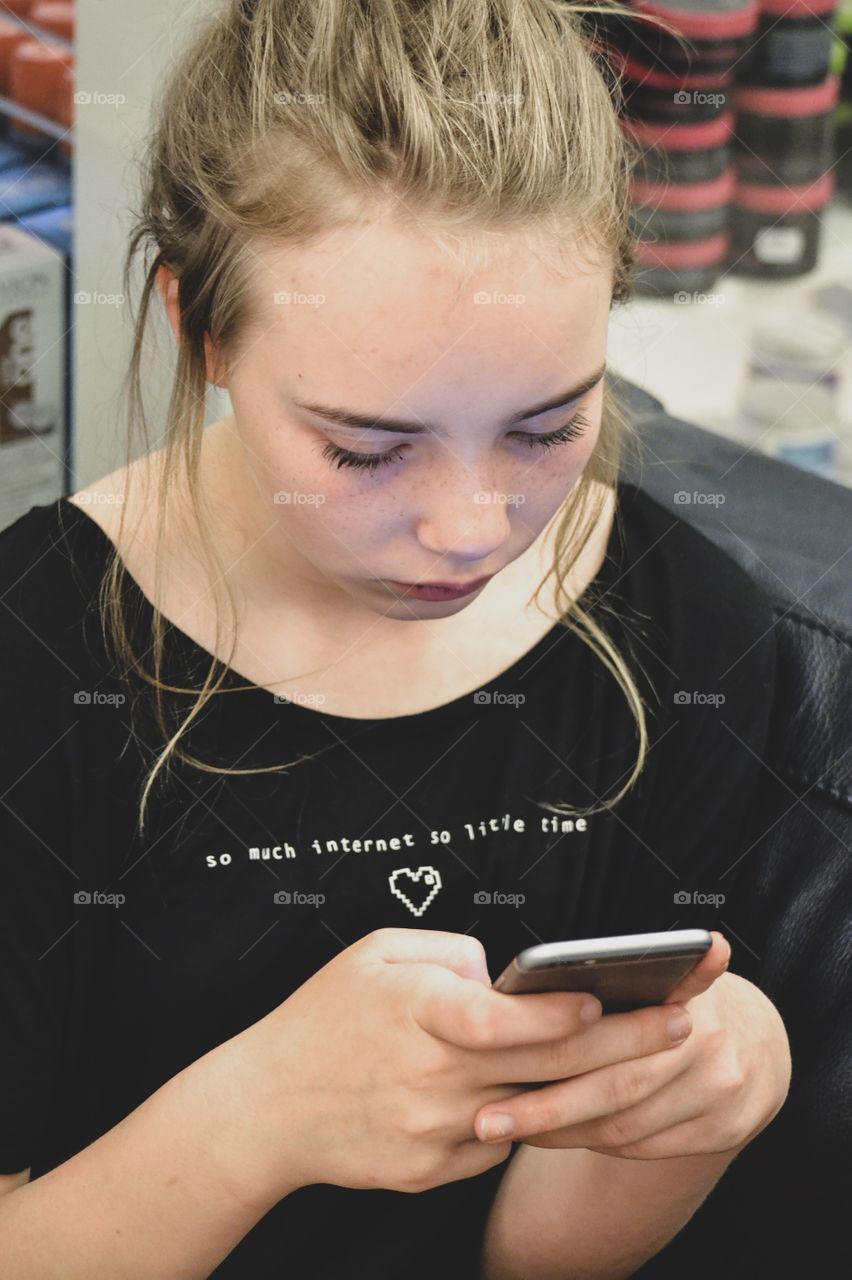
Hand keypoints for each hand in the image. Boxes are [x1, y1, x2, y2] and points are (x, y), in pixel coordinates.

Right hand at [219, 928, 605, 1198]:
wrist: (267, 1110)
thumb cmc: (323, 1018)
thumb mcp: (375, 952)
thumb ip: (448, 951)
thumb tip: (506, 972)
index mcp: (416, 1013)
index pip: (501, 1018)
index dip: (560, 1011)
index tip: (609, 993)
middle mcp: (430, 1078)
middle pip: (543, 1067)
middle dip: (623, 1044)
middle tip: (681, 1025)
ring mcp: (433, 1133)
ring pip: (531, 1109)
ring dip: (584, 1085)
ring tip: (639, 1056)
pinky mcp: (432, 1171)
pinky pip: (497, 1140)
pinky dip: (519, 1114)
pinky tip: (524, 1090)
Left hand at [473, 931, 791, 1158]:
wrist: (759, 1043)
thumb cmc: (678, 999)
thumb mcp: (657, 972)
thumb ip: (616, 973)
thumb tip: (534, 977)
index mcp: (687, 994)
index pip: (617, 1027)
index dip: (561, 1042)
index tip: (511, 1053)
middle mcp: (709, 1045)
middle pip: (616, 1087)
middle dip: (546, 1109)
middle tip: (485, 1119)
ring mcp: (720, 1093)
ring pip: (625, 1126)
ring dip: (561, 1131)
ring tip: (507, 1128)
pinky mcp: (722, 1131)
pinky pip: (642, 1145)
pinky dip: (594, 1142)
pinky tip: (555, 1135)